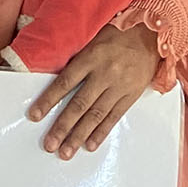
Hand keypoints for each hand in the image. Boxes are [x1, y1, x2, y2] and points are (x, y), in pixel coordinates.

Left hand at [31, 23, 158, 158]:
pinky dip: (101, 132)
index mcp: (91, 58)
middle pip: (79, 104)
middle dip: (62, 127)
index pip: (65, 82)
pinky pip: (114, 117)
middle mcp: (104, 74)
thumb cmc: (118, 36)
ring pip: (96, 115)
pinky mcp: (131, 95)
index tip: (35, 116)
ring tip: (66, 152)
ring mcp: (119, 86)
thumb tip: (57, 86)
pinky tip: (90, 145)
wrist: (151, 35)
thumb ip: (78, 62)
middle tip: (50, 144)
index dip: (48, 100)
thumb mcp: (93, 42)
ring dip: (79, 136)